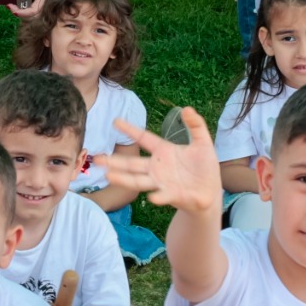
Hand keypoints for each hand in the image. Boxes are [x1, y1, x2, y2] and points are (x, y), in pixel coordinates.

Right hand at [103, 108, 221, 215]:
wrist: (210, 192)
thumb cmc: (204, 167)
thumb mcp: (203, 143)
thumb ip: (195, 126)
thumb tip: (187, 108)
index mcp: (163, 151)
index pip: (144, 138)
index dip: (130, 129)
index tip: (115, 121)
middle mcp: (157, 167)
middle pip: (132, 163)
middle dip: (114, 161)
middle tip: (96, 158)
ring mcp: (161, 182)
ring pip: (138, 180)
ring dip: (124, 178)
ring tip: (108, 176)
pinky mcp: (172, 195)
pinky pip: (163, 195)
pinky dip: (158, 196)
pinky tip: (151, 197)